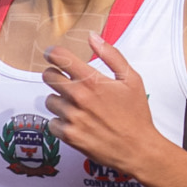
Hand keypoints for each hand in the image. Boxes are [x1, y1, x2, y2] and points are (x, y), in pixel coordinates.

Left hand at [42, 32, 160, 176]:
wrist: (138, 149)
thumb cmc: (136, 114)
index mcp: (93, 81)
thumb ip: (111, 55)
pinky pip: (52, 123)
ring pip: (50, 101)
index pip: (60, 58)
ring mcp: (72, 118)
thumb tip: (93, 37)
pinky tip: (76, 122)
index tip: (52, 54)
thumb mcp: (132, 79)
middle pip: (48, 77)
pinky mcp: (69, 136)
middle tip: (65, 81)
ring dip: (60, 101)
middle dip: (55, 75)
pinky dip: (61, 122)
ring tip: (78, 107)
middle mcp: (79, 98)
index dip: (53, 53)